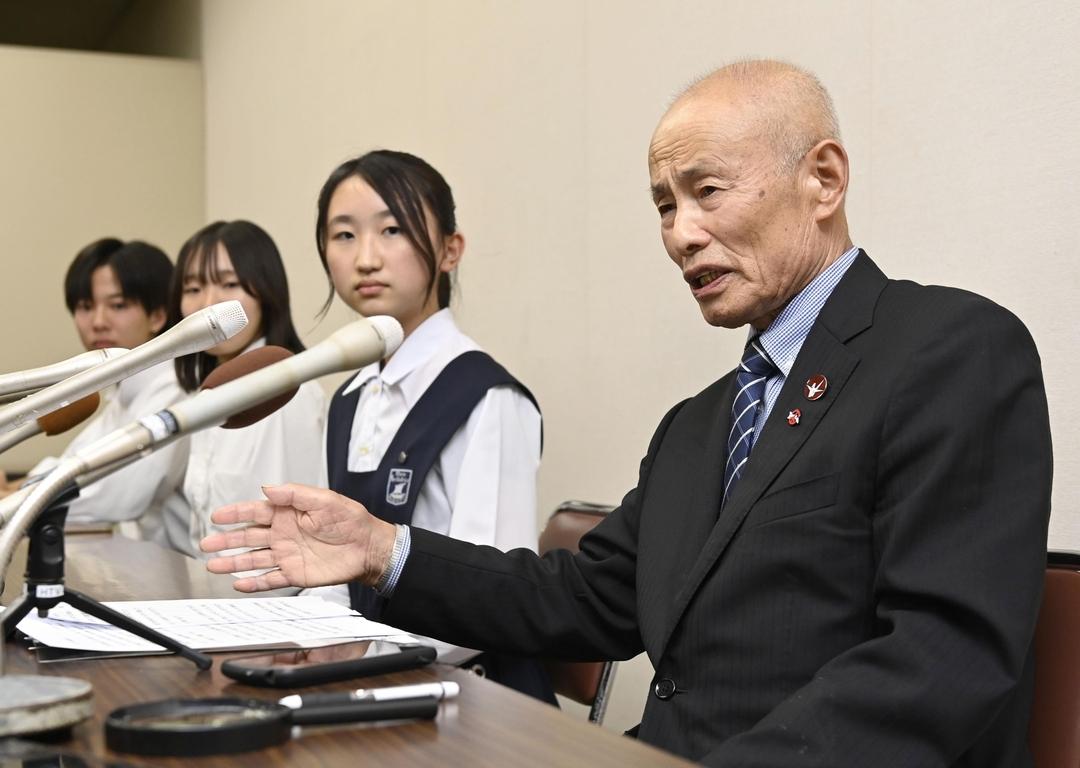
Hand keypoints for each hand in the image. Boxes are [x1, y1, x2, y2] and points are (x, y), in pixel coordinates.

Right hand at [200, 483, 397, 592]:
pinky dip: (254, 583)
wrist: (369, 547)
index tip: (216, 516)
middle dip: (226, 540)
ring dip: (233, 562)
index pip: (255, 512)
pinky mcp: (295, 573)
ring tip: (213, 566)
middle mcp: (283, 534)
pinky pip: (270, 579)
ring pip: (254, 559)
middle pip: (248, 537)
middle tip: (206, 543)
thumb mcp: (325, 499)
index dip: (235, 513)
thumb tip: (269, 488)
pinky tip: (239, 584)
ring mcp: (287, 555)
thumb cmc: (351, 521)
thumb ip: (295, 494)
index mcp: (288, 513)